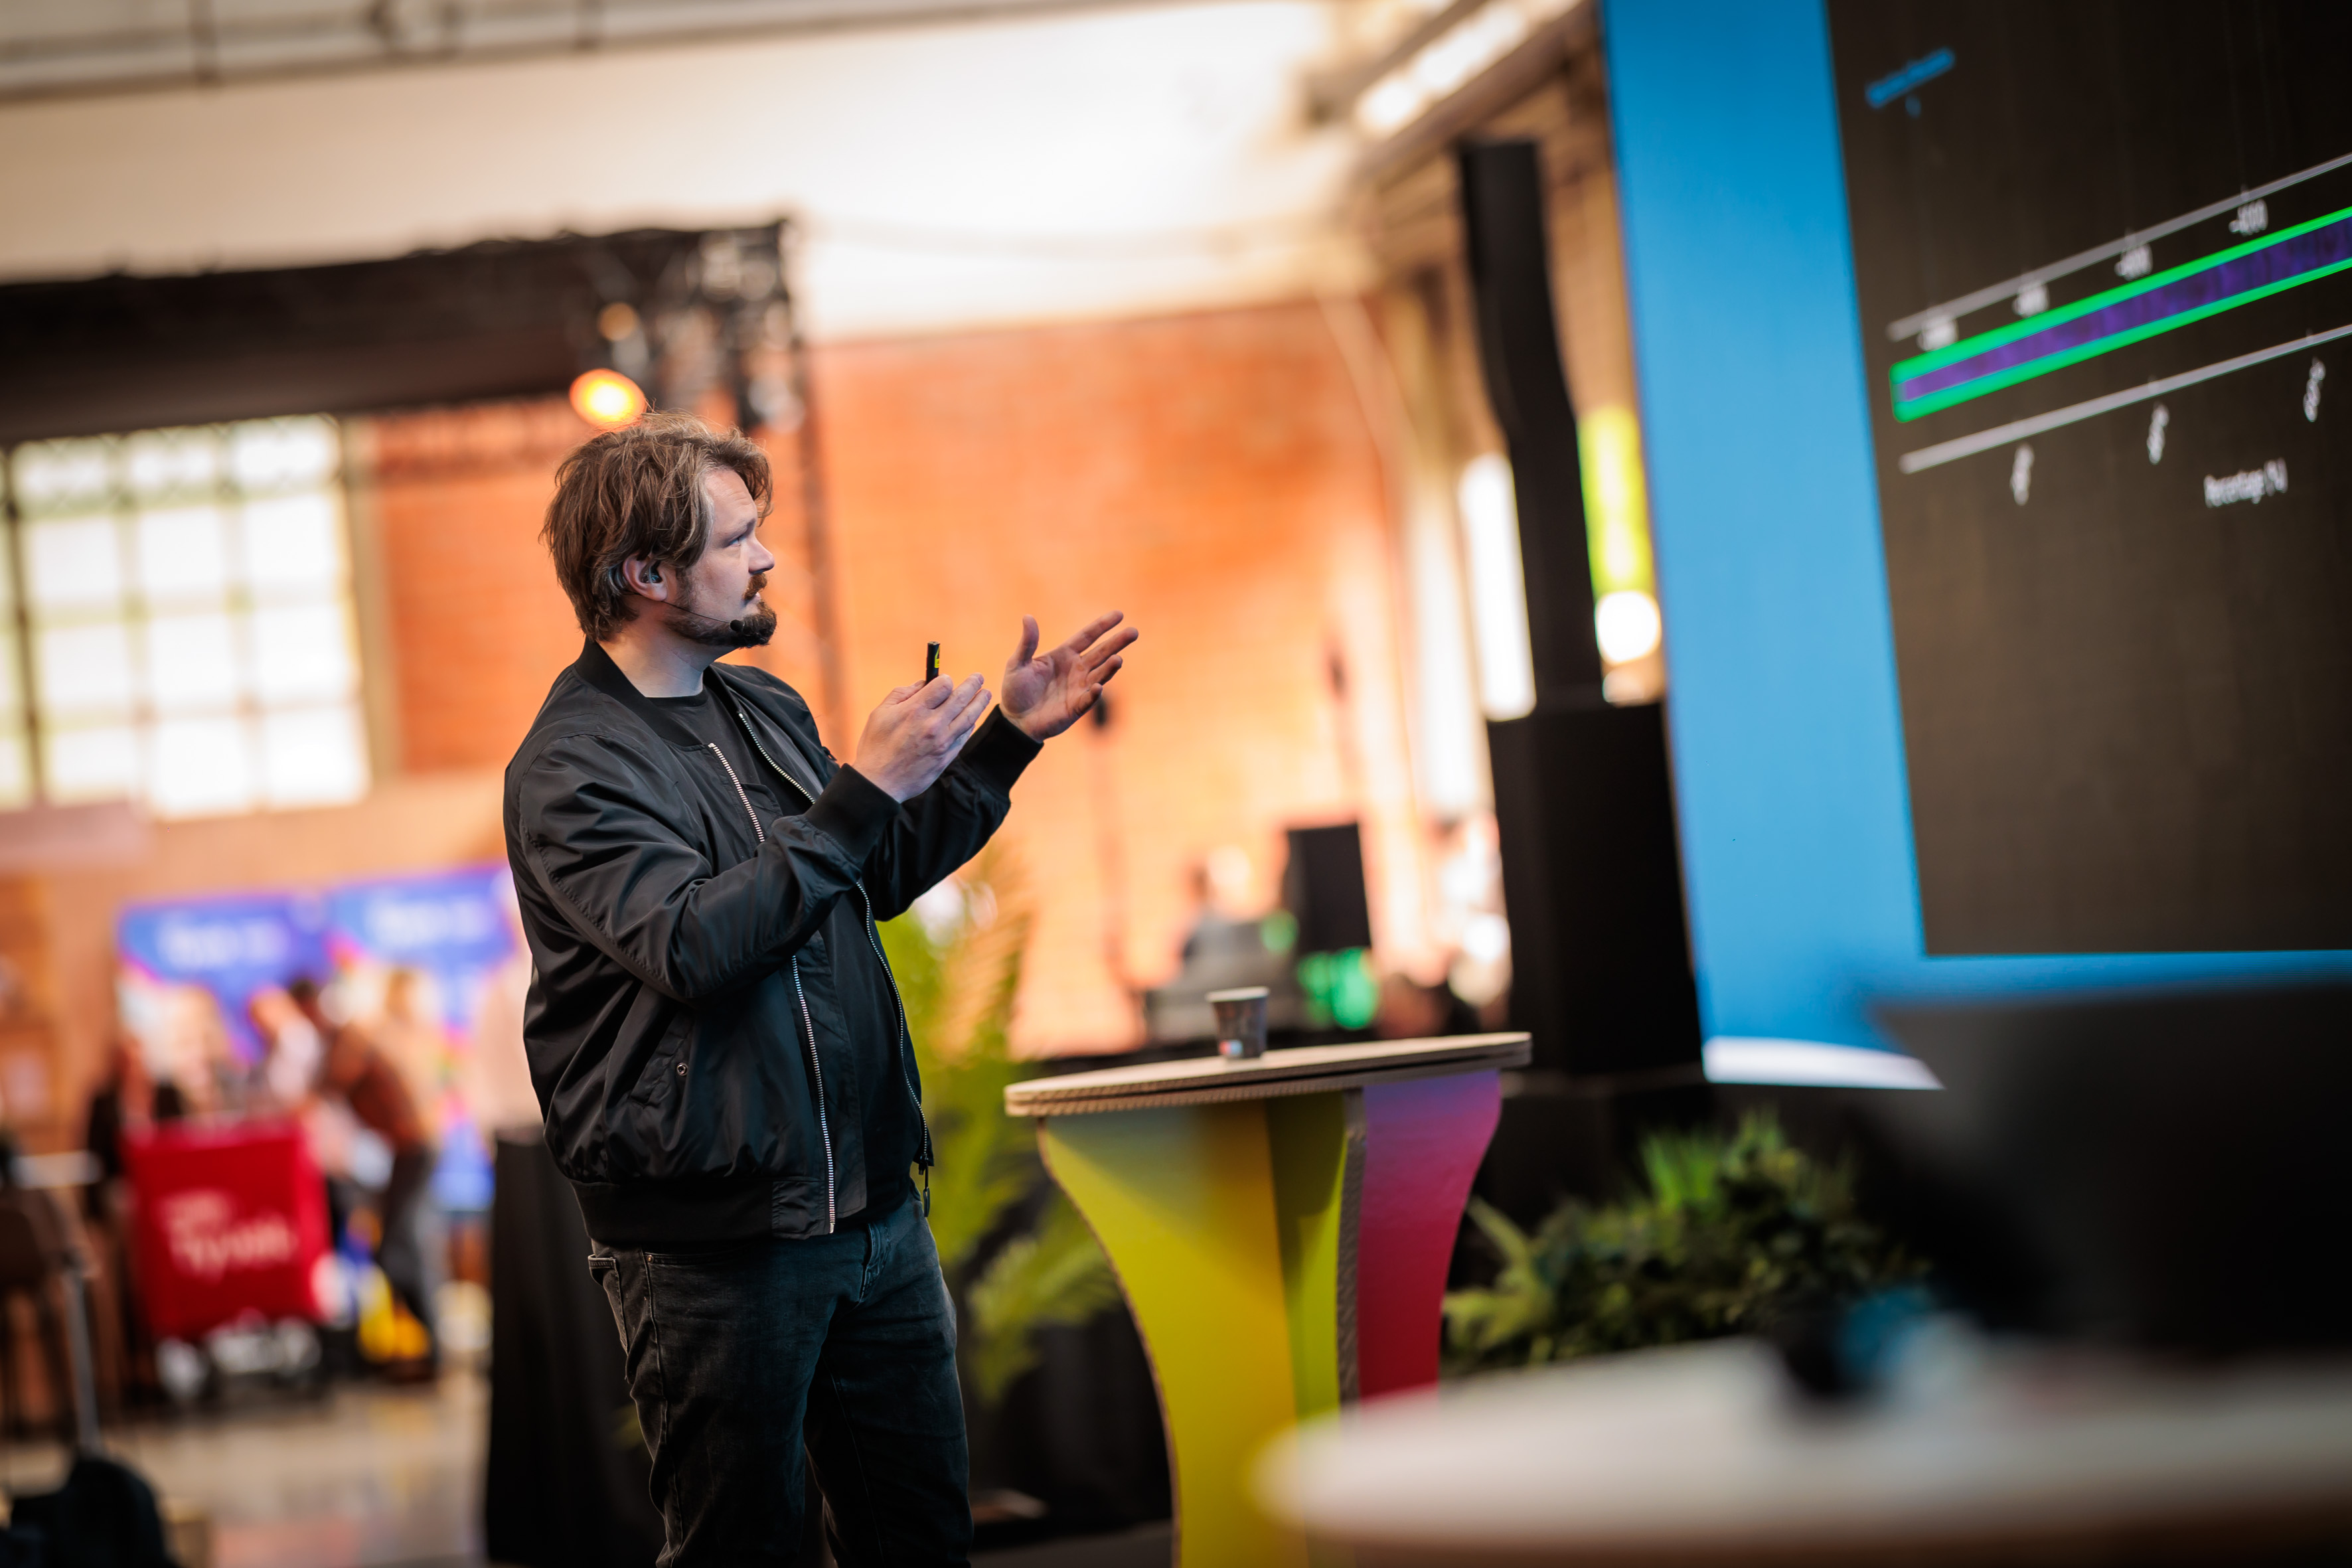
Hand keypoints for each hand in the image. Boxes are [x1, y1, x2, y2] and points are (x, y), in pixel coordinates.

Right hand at [852, 672, 991, 801]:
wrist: (880, 783)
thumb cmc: (876, 746)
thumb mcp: (880, 713)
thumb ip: (902, 694)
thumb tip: (922, 684)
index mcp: (915, 710)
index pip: (943, 685)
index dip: (945, 680)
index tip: (945, 680)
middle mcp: (932, 724)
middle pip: (961, 698)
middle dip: (972, 685)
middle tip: (978, 678)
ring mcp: (942, 742)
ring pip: (968, 717)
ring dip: (979, 703)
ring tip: (985, 694)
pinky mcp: (946, 757)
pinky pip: (963, 737)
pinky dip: (969, 725)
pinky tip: (972, 719)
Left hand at [999, 612, 1137, 740]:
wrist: (1015, 720)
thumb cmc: (1016, 690)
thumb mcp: (1018, 663)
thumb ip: (1027, 642)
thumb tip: (1028, 617)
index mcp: (1064, 655)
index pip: (1087, 636)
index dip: (1102, 626)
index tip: (1119, 615)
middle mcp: (1076, 670)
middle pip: (1101, 653)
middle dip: (1117, 643)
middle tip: (1133, 632)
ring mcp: (1078, 688)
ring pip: (1100, 674)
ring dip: (1110, 668)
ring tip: (1118, 659)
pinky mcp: (1076, 707)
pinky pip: (1088, 699)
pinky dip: (1094, 693)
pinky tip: (1098, 686)